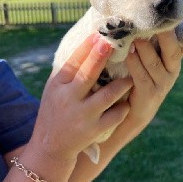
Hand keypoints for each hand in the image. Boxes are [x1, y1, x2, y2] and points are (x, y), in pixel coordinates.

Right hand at [29, 33, 132, 162]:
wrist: (51, 147)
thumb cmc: (55, 109)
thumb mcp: (54, 88)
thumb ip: (69, 70)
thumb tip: (90, 43)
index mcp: (58, 86)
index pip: (73, 63)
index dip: (86, 48)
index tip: (98, 34)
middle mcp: (70, 99)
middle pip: (87, 75)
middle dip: (100, 58)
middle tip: (113, 43)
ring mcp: (83, 116)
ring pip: (108, 95)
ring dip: (122, 83)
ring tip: (131, 75)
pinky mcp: (95, 130)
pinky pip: (115, 115)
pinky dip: (123, 107)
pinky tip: (127, 101)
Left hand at [125, 3, 182, 128]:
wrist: (134, 110)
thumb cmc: (141, 76)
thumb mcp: (151, 57)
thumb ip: (155, 40)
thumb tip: (150, 15)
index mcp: (175, 58)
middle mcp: (173, 69)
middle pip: (174, 50)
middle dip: (167, 34)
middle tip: (159, 21)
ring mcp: (163, 83)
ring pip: (154, 62)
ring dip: (144, 48)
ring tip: (136, 36)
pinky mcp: (149, 93)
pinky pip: (141, 76)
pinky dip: (134, 63)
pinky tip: (127, 53)